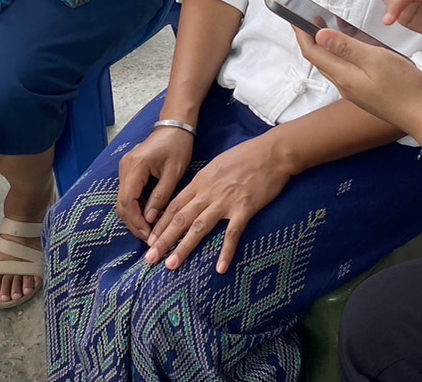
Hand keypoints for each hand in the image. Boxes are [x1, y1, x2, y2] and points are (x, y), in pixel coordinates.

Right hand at [116, 126, 194, 241]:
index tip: (149, 237)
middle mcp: (125, 168)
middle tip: (149, 239)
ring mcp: (125, 168)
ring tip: (149, 231)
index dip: (137, 222)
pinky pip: (128, 193)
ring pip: (123, 200)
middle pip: (122, 204)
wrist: (174, 125)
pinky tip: (147, 216)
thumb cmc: (177, 146)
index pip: (128, 202)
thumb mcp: (173, 173)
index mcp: (135, 167)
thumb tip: (151, 219)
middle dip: (134, 223)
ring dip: (134, 217)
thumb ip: (161, 196)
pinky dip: (135, 207)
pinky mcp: (129, 169)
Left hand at [145, 139, 289, 274]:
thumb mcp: (218, 164)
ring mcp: (226, 201)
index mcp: (201, 181)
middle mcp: (209, 192)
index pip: (174, 206)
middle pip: (181, 218)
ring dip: (184, 247)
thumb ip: (205, 181)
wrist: (273, 152)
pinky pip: (232, 234)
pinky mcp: (245, 209)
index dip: (160, 224)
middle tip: (150, 258)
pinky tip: (220, 268)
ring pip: (199, 227)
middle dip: (163, 240)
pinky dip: (226, 252)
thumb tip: (194, 195)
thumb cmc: (247, 155)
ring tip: (171, 265)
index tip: (149, 240)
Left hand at [297, 27, 421, 141]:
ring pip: (332, 65)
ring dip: (325, 45)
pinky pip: (345, 69)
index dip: (301, 33)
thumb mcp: (376, 59)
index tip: (295, 15)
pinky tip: (352, 44)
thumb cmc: (405, 87)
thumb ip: (347, 47)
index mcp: (343, 76)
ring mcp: (354, 91)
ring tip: (326, 25)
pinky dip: (341, 53)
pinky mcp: (364, 92)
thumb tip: (319, 35)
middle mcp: (344, 85)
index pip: (312, 52)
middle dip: (309, 38)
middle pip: (318, 59)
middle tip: (308, 17)